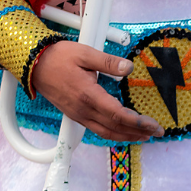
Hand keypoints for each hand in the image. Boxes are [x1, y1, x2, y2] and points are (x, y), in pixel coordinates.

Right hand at [31, 40, 162, 142]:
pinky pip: (97, 129)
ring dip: (126, 136)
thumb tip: (128, 68)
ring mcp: (78, 114)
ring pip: (105, 132)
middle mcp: (83, 110)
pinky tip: (122, 131)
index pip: (118, 115)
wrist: (33, 64)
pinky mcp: (75, 115)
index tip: (153, 125)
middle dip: (137, 132)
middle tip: (156, 132)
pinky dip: (113, 133)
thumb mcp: (85, 53)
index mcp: (88, 95)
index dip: (138, 123)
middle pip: (115, 128)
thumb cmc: (57, 57)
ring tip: (143, 136)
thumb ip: (108, 62)